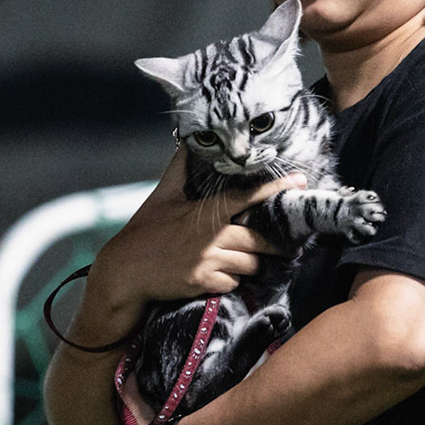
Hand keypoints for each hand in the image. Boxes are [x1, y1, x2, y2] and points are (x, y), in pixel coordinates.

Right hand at [87, 148, 302, 315]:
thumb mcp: (162, 196)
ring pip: (250, 263)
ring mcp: (208, 260)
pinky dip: (232, 281)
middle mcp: (211, 235)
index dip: (275, 189)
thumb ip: (179, 169)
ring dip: (250, 263)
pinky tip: (220, 276)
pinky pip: (234, 283)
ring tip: (241, 260)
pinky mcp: (203, 283)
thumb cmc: (144, 232)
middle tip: (282, 243)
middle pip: (259, 239)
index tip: (299, 182)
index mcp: (205, 212)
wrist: (125, 272)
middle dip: (272, 243)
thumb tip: (186, 142)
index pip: (247, 196)